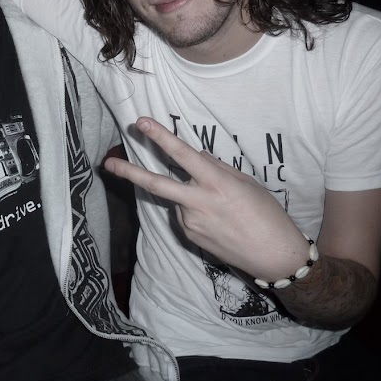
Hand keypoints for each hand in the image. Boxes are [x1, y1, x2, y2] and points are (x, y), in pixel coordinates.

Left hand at [104, 117, 306, 279]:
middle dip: (129, 172)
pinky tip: (218, 222)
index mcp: (216, 183)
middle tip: (108, 163)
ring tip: (222, 210)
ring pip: (178, 200)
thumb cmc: (266, 215)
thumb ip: (216, 168)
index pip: (182, 154)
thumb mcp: (246, 183)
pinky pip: (185, 216)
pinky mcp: (189, 236)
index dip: (160, 137)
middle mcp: (198, 202)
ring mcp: (191, 222)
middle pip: (156, 183)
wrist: (273, 256)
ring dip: (189, 197)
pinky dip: (195, 212)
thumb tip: (195, 157)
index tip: (141, 123)